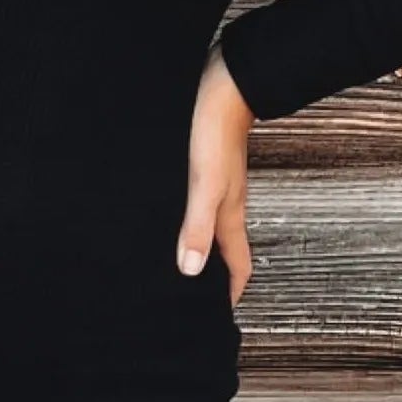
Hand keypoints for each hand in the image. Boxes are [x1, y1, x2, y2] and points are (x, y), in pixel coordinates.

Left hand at [177, 48, 256, 302]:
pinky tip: (164, 220)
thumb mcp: (204, 185)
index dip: (230, 294)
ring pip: (209, 228)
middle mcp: (225, 205)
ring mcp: (216, 187)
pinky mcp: (203, 168)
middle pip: (223, 252)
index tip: (214, 319)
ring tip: (172, 267)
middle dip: (211, 278)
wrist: (224, 82)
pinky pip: (197, 205)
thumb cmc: (213, 133)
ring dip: (198, 249)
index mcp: (230, 216)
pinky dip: (186, 221)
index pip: (237, 268)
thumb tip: (192, 273)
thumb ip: (197, 227)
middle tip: (186, 300)